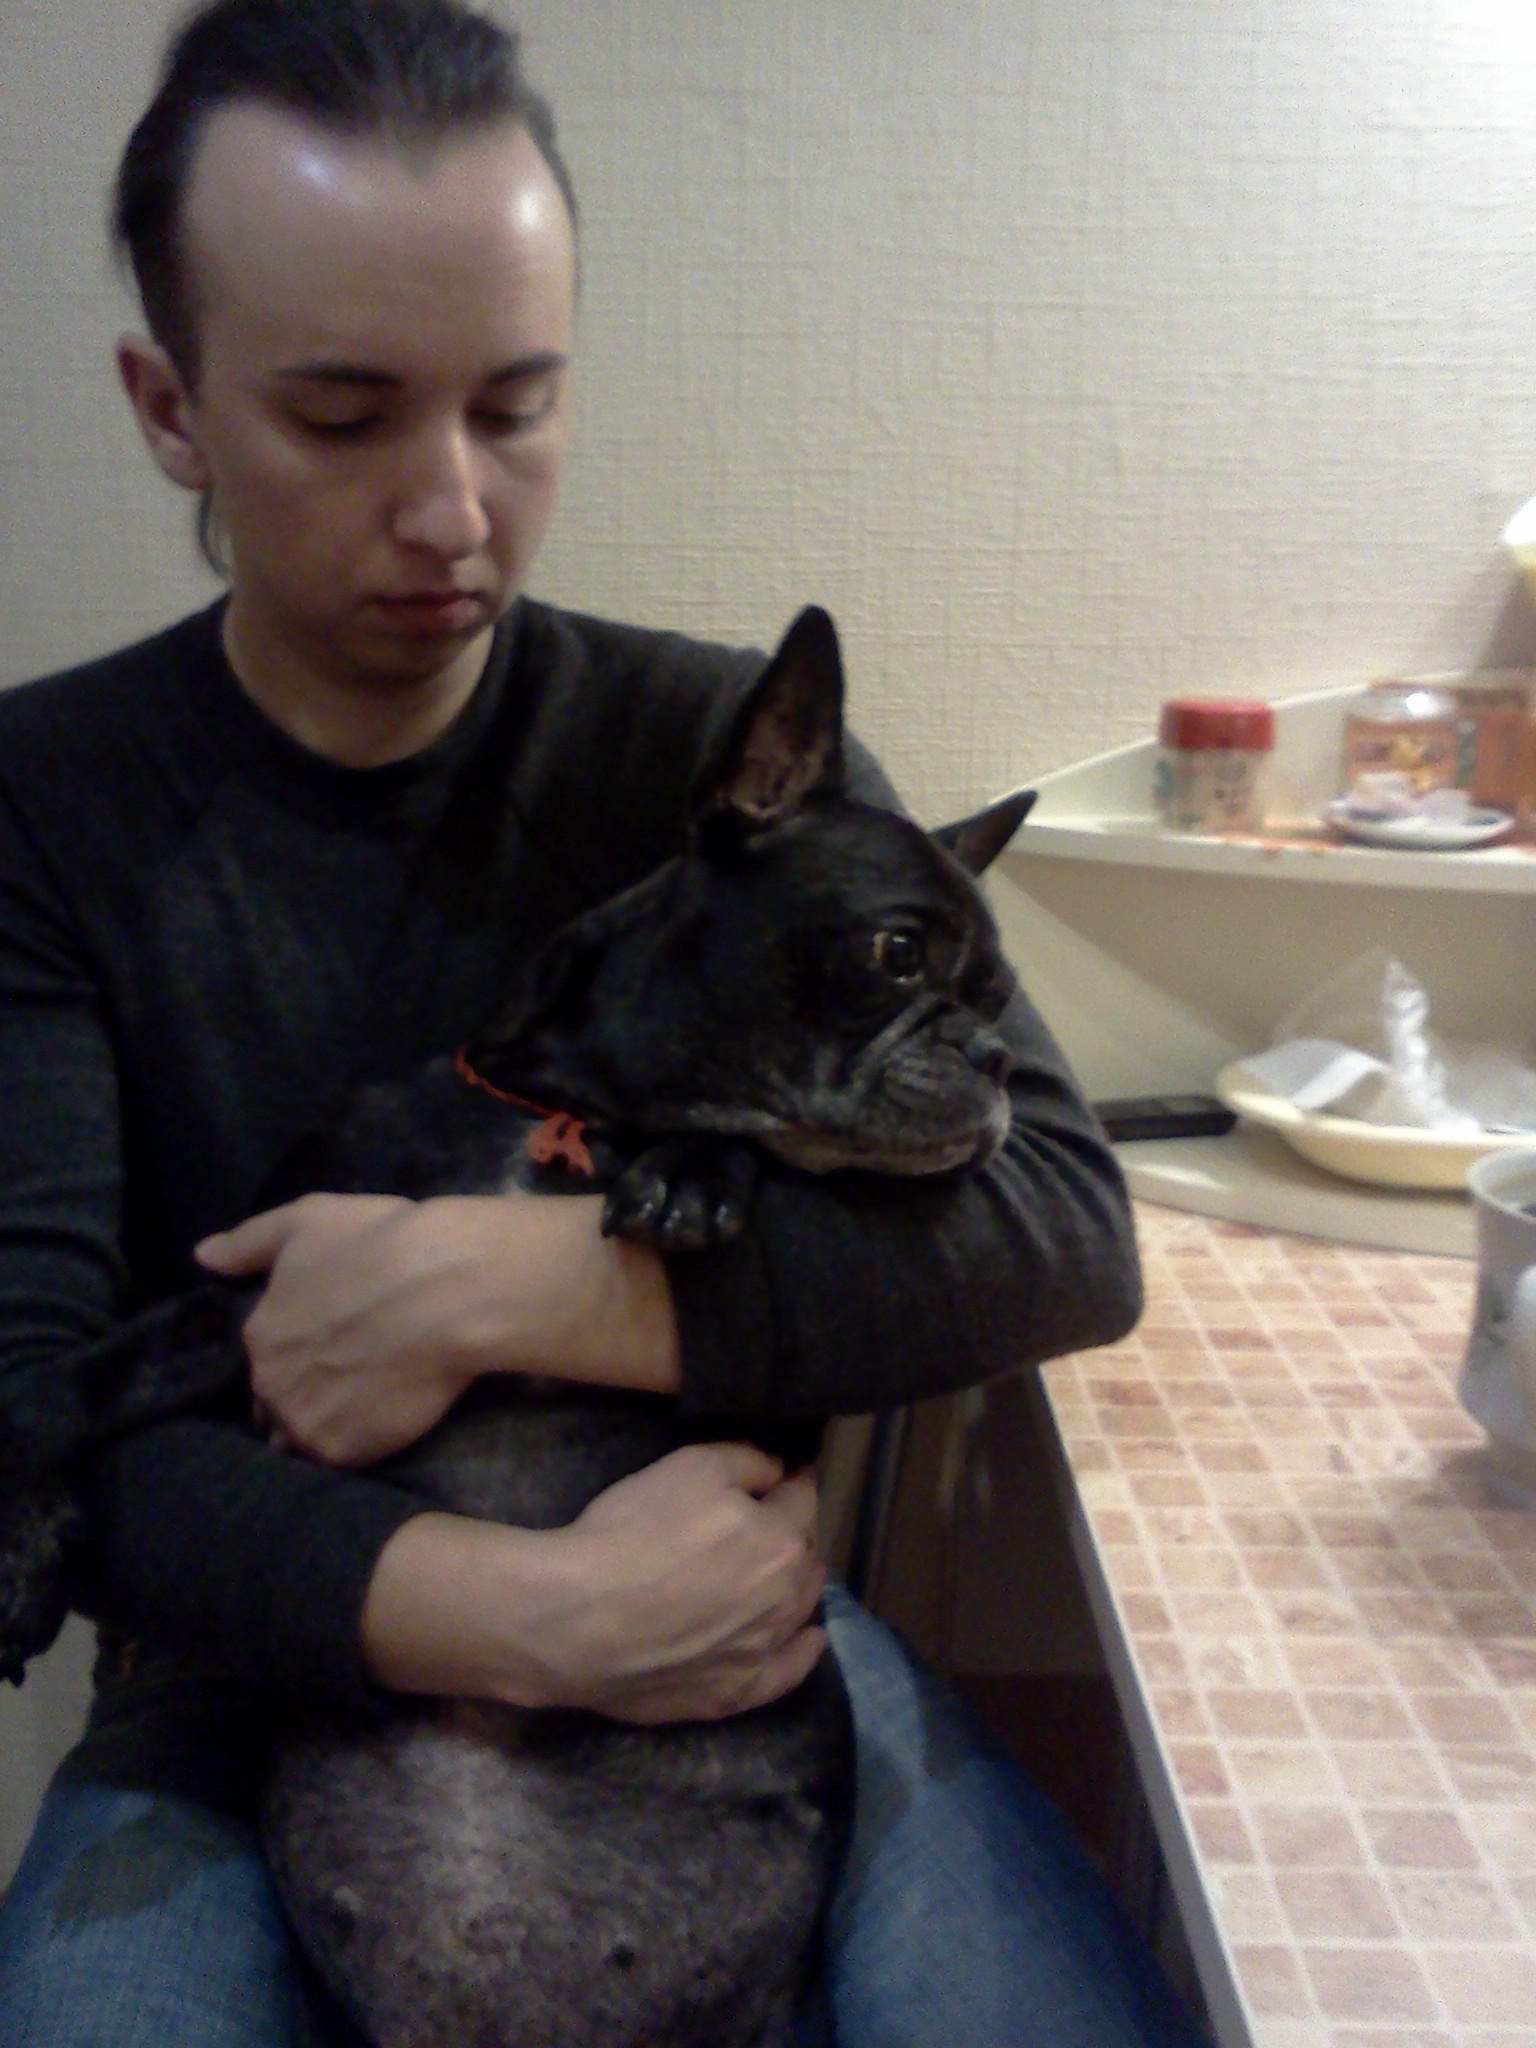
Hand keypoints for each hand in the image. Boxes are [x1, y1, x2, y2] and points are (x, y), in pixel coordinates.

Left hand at [195, 1193, 483, 1464]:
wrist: (451, 1290)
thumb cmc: (381, 1244)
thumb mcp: (307, 1219)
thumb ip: (248, 1243)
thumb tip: (201, 1256)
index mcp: (259, 1334)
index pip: (263, 1360)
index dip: (294, 1353)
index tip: (329, 1343)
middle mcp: (268, 1385)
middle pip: (275, 1404)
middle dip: (301, 1394)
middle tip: (349, 1375)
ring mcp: (303, 1423)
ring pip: (300, 1438)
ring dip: (319, 1426)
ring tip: (363, 1406)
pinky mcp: (344, 1453)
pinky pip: (337, 1460)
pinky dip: (354, 1444)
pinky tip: (382, 1420)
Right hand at [361, 1445, 827, 1721]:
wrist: (576, 1621)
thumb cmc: (631, 1533)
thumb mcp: (690, 1466)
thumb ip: (747, 1460)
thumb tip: (779, 1471)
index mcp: (779, 1539)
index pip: (802, 1499)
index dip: (793, 1480)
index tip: (788, 1472)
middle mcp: (783, 1598)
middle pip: (804, 1555)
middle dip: (794, 1531)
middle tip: (770, 1519)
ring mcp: (761, 1652)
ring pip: (798, 1608)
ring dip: (797, 1583)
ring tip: (784, 1570)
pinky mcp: (733, 1693)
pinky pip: (787, 1673)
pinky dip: (802, 1652)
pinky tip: (809, 1639)